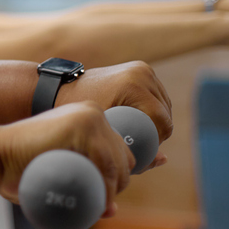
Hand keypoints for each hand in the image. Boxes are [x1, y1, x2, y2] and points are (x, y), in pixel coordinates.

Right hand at [0, 102, 134, 217]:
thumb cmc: (19, 169)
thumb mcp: (58, 172)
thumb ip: (81, 183)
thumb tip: (113, 211)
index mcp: (89, 119)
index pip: (120, 153)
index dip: (118, 180)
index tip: (103, 201)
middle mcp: (93, 113)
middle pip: (125, 158)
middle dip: (117, 186)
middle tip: (97, 206)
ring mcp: (89, 117)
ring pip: (119, 163)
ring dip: (113, 190)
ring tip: (96, 208)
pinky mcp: (82, 126)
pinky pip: (107, 163)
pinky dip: (107, 186)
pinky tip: (98, 201)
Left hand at [54, 61, 171, 169]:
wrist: (63, 89)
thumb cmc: (79, 115)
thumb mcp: (105, 134)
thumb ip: (134, 150)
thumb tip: (164, 159)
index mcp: (133, 84)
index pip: (162, 120)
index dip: (157, 141)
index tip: (143, 151)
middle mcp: (142, 72)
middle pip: (165, 113)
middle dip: (158, 133)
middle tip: (140, 145)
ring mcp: (143, 69)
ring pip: (165, 105)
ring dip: (157, 122)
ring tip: (139, 135)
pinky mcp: (142, 69)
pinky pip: (158, 97)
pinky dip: (153, 111)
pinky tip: (139, 122)